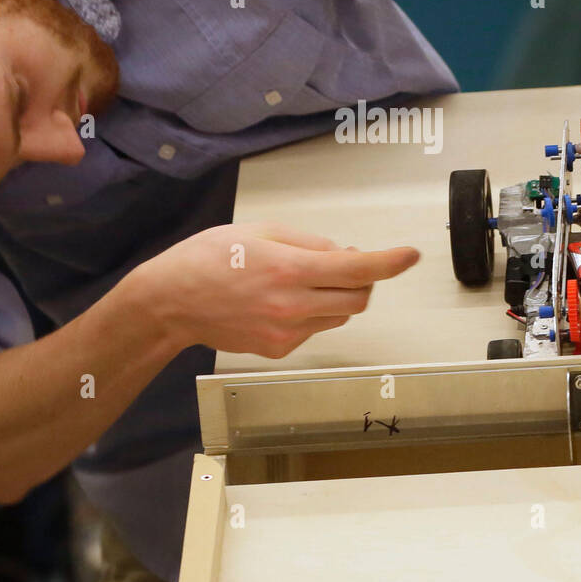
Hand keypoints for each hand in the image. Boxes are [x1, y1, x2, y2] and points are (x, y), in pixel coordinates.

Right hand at [128, 222, 419, 358]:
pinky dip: (312, 313)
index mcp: (289, 269)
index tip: (409, 256)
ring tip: (301, 280)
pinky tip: (280, 301)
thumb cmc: (208, 258)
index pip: (357, 269)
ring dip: (336, 297)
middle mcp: (292, 306)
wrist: (171, 301)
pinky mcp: (278, 350)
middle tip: (344, 264)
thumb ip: (309, 242)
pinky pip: (314, 329)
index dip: (390, 262)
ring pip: (338, 316)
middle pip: (358, 299)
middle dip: (362, 281)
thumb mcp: (261, 231)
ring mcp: (286, 333)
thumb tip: (343, 254)